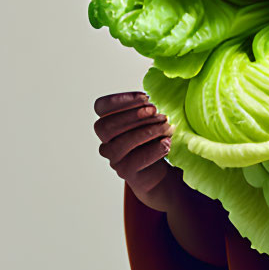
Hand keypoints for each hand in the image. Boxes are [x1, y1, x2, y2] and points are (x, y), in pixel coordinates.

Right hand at [93, 90, 173, 204]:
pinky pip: (135, 160)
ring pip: (121, 142)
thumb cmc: (154, 141)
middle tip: (156, 111)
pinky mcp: (126, 172)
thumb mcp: (151, 121)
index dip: (120, 100)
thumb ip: (148, 109)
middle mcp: (106, 141)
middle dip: (133, 115)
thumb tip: (158, 97)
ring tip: (167, 127)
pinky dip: (154, 150)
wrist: (160, 172)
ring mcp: (114, 158)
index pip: (100, 107)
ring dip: (148, 131)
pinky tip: (167, 143)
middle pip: (106, 125)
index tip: (146, 97)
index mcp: (109, 124)